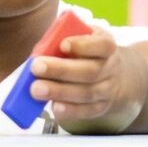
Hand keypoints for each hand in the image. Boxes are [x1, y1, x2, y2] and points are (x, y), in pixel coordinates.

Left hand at [29, 26, 147, 132]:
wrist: (111, 74)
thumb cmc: (87, 50)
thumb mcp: (81, 36)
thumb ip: (63, 38)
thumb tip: (41, 51)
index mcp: (107, 45)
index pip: (102, 45)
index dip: (83, 45)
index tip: (62, 44)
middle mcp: (110, 68)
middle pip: (90, 71)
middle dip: (61, 70)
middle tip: (36, 68)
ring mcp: (108, 89)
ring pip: (86, 93)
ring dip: (59, 92)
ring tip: (36, 89)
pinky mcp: (101, 106)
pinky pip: (87, 110)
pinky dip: (70, 110)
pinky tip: (54, 106)